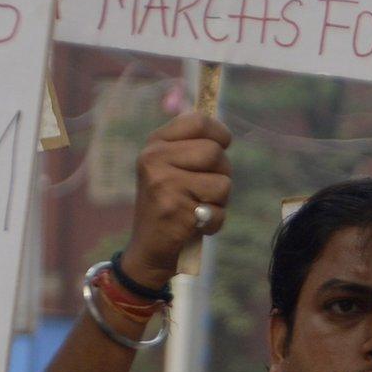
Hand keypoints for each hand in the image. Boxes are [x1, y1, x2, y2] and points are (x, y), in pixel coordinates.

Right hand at [119, 113, 232, 288]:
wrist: (148, 250)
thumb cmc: (169, 206)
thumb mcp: (170, 169)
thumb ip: (192, 148)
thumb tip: (223, 133)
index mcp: (155, 144)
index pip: (199, 121)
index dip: (219, 134)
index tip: (222, 146)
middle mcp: (154, 159)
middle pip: (215, 152)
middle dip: (221, 173)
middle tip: (204, 190)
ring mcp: (163, 183)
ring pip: (222, 182)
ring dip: (219, 201)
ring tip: (197, 207)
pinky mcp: (175, 209)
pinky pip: (218, 210)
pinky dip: (215, 222)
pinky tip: (196, 225)